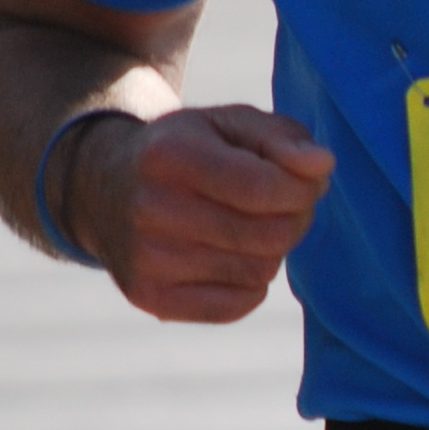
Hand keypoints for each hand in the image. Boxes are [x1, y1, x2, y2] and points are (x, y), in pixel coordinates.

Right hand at [69, 104, 332, 322]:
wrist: (106, 187)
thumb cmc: (188, 150)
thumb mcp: (230, 124)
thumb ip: (283, 138)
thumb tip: (322, 166)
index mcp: (170, 154)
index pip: (264, 188)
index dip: (303, 188)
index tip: (304, 179)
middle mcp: (150, 208)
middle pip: (269, 235)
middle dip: (293, 218)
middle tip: (281, 203)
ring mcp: (145, 259)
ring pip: (258, 272)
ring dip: (270, 250)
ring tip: (249, 225)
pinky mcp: (148, 297)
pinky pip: (236, 305)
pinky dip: (249, 284)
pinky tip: (230, 256)